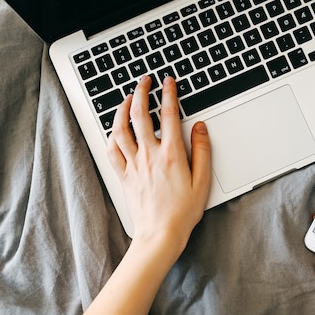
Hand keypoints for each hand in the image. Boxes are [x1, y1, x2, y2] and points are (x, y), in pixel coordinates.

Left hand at [107, 75, 211, 256]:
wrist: (160, 234)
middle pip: (139, 115)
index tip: (168, 81)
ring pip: (121, 129)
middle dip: (141, 92)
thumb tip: (200, 127)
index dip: (168, 93)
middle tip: (144, 80)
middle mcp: (149, 155)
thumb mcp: (203, 181)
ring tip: (127, 98)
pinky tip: (115, 129)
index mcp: (171, 155)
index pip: (168, 115)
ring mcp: (134, 165)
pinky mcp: (124, 176)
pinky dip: (112, 134)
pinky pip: (112, 150)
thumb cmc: (183, 212)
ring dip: (122, 108)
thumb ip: (202, 151)